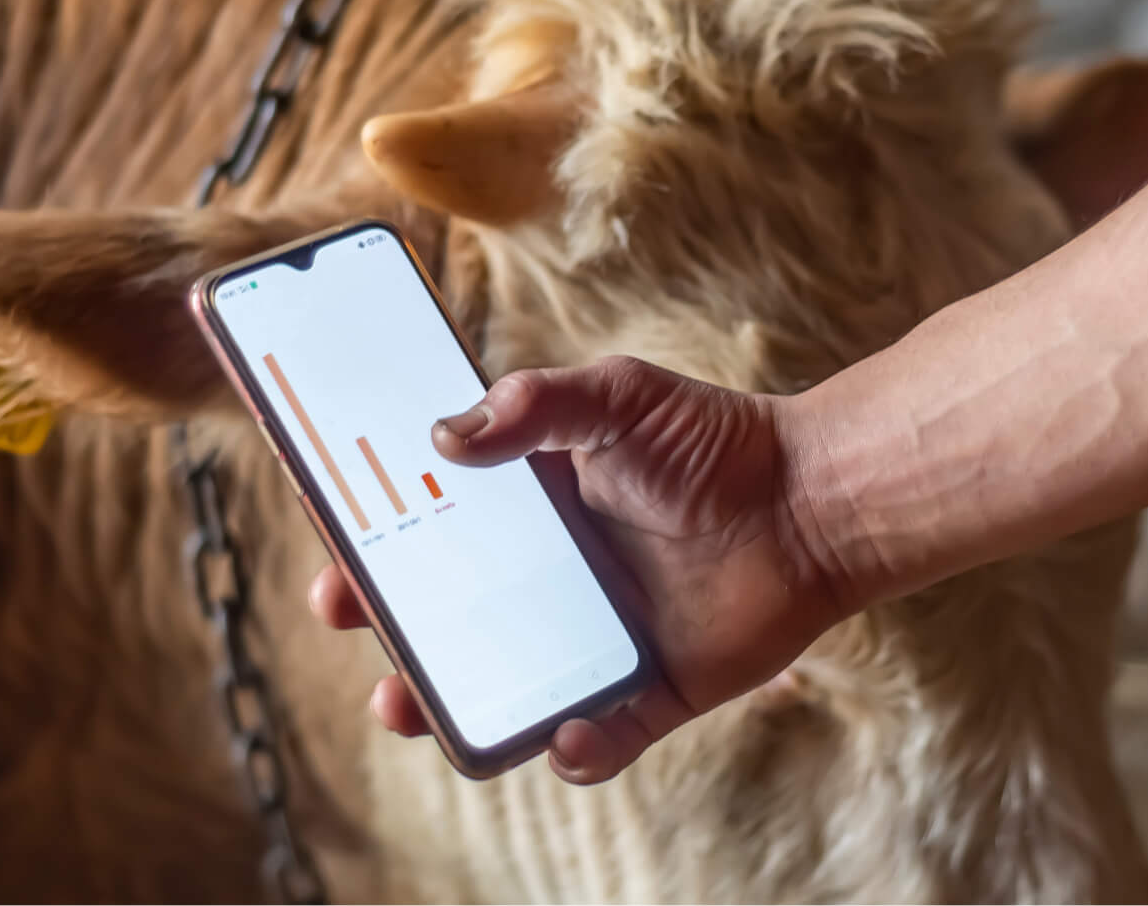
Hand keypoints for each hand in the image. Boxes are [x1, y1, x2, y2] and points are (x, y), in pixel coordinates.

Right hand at [305, 356, 862, 784]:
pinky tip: (566, 735)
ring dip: (448, 708)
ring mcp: (595, 643)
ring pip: (502, 692)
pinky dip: (575, 751)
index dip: (373, 548)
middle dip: (386, 633)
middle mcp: (552, 584)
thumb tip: (442, 440)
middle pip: (446, 621)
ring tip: (411, 706)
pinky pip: (598, 740)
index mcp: (530, 514)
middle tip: (350, 622)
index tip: (332, 552)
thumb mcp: (616, 397)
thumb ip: (533, 407)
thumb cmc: (714, 440)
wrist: (816, 499)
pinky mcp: (650, 692)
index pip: (430, 533)